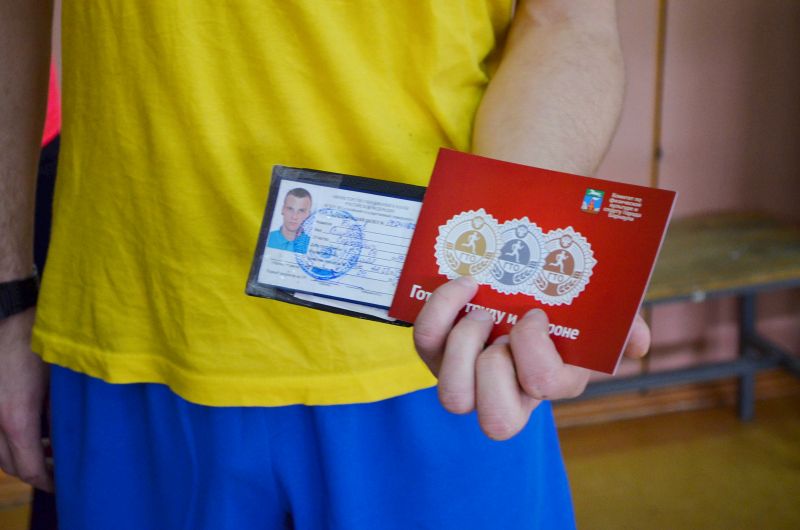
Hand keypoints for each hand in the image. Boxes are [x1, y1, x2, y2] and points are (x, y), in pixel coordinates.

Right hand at [0, 309, 51, 491]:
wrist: (8, 313)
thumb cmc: (39, 343)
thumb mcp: (60, 382)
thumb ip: (65, 413)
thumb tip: (77, 437)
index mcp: (17, 418)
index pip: (30, 469)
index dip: (50, 482)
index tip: (68, 484)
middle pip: (12, 466)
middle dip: (37, 473)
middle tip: (62, 469)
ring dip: (22, 456)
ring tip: (50, 449)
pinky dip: (10, 441)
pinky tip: (33, 430)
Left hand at [413, 276, 649, 439]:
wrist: (517, 281)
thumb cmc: (560, 304)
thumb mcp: (597, 309)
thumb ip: (622, 324)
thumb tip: (638, 345)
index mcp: (551, 381)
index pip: (545, 389)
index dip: (534, 352)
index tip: (535, 314)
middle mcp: (508, 390)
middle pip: (496, 420)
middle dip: (494, 368)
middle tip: (498, 322)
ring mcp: (468, 376)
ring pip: (453, 397)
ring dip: (461, 345)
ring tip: (477, 309)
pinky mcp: (437, 353)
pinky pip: (425, 344)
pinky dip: (437, 312)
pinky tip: (460, 286)